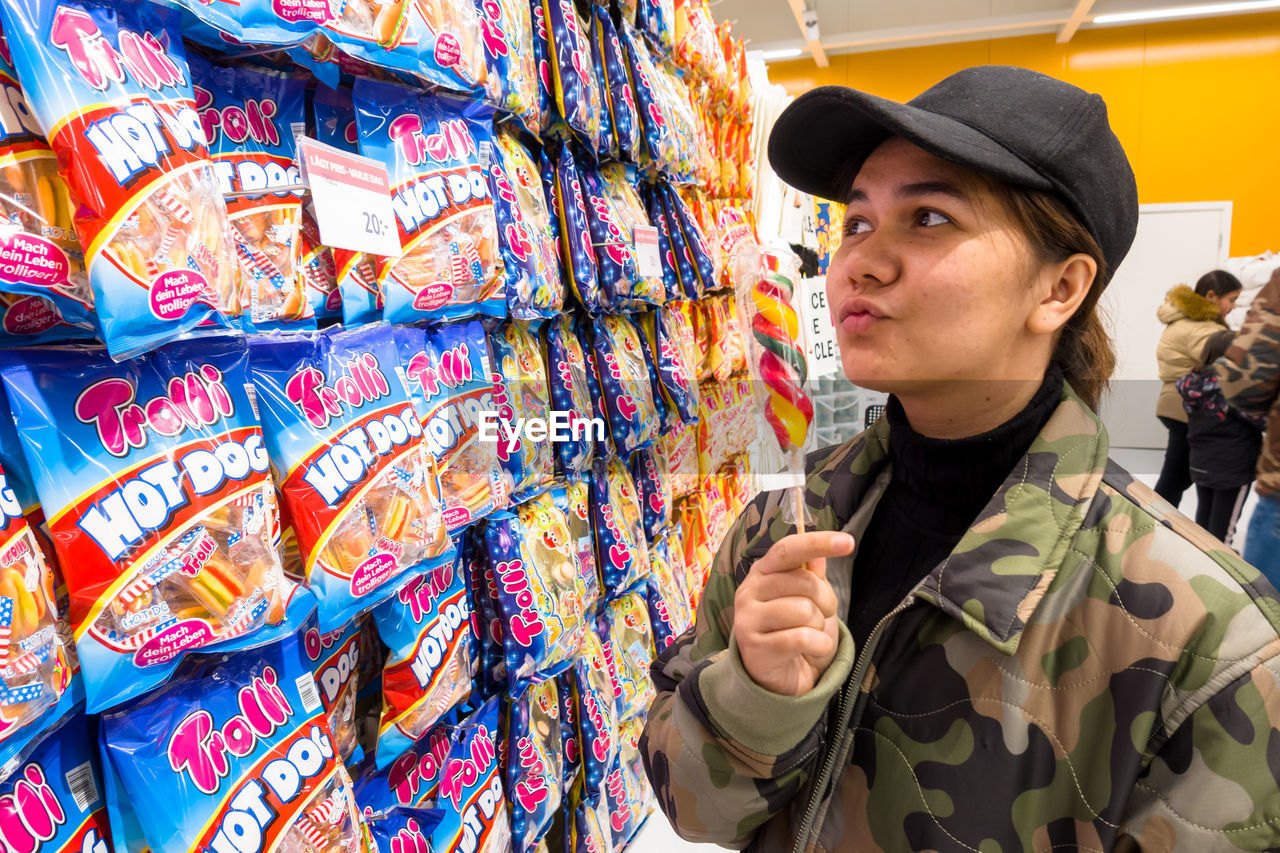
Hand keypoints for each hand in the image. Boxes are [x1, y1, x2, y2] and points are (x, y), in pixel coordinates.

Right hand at [733, 531, 853, 696]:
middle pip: (804, 582)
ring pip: (804, 611)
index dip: (818, 542)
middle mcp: (749, 590)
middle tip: (822, 615)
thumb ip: (811, 574)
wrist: (777, 677)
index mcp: (762, 571)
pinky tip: (811, 650)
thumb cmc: (794, 631)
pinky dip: (818, 645)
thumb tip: (820, 554)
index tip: (848, 541)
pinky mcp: (754, 647)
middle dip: (826, 601)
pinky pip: (802, 638)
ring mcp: (748, 619)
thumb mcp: (807, 599)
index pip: (788, 549)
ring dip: (819, 626)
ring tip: (810, 634)